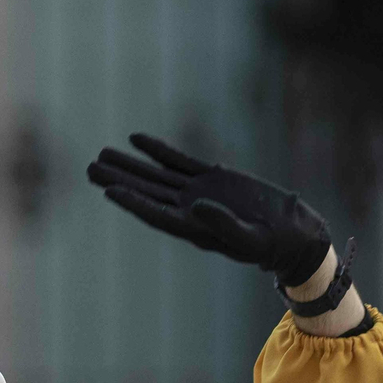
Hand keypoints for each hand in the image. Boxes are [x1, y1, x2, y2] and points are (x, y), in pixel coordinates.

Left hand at [87, 133, 331, 286]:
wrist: (291, 235)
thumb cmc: (272, 244)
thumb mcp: (249, 238)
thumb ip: (222, 224)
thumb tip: (196, 206)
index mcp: (193, 228)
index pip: (155, 213)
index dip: (132, 202)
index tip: (109, 191)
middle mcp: (189, 210)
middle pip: (147, 192)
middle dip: (118, 180)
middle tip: (90, 169)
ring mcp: (199, 192)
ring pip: (156, 175)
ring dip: (130, 165)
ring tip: (101, 155)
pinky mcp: (213, 177)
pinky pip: (178, 160)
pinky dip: (158, 150)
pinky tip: (135, 139)